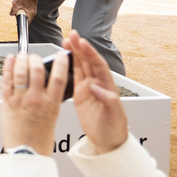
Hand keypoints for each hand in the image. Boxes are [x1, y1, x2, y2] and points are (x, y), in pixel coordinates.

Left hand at [0, 51, 67, 152]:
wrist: (26, 152)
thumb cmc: (39, 139)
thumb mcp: (53, 117)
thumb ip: (50, 100)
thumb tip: (48, 86)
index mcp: (52, 104)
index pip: (59, 77)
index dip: (60, 62)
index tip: (60, 55)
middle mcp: (36, 99)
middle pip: (37, 70)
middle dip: (35, 58)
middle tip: (35, 56)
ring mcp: (21, 99)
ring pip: (21, 72)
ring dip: (21, 60)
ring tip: (22, 55)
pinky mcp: (7, 101)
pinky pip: (6, 80)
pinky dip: (8, 67)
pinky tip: (10, 60)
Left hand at [9, 0, 39, 19]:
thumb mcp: (18, 4)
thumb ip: (13, 10)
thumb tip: (11, 14)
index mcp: (30, 14)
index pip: (26, 22)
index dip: (20, 21)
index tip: (16, 19)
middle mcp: (32, 13)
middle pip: (24, 16)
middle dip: (17, 12)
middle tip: (13, 9)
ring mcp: (32, 9)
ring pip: (23, 11)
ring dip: (18, 8)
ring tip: (14, 3)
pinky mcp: (31, 6)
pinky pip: (25, 8)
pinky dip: (21, 6)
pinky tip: (17, 1)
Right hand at [65, 33, 127, 153]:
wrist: (108, 141)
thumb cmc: (114, 129)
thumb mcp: (113, 116)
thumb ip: (108, 100)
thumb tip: (96, 87)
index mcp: (107, 87)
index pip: (98, 66)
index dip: (91, 54)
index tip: (83, 43)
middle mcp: (98, 85)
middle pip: (88, 62)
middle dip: (81, 48)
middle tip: (72, 35)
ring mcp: (88, 88)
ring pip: (80, 66)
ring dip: (74, 53)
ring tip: (66, 41)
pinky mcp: (80, 94)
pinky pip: (74, 76)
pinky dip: (68, 66)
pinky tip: (62, 58)